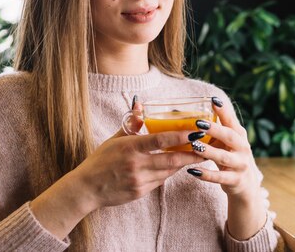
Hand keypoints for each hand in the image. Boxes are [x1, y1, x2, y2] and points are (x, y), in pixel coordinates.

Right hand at [31, 101, 200, 238]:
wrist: (86, 189)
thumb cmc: (101, 160)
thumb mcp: (115, 138)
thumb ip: (132, 122)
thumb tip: (140, 103)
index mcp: (131, 148)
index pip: (161, 140)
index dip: (181, 137)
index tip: (197, 132)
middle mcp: (137, 165)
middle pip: (172, 159)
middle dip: (192, 153)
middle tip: (208, 146)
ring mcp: (139, 180)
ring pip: (169, 171)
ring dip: (184, 163)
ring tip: (199, 154)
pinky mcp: (140, 192)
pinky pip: (161, 180)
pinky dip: (171, 172)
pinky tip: (179, 165)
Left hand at [187, 96, 260, 198]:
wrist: (247, 185)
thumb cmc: (232, 157)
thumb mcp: (228, 143)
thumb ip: (217, 130)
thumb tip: (195, 113)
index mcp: (240, 136)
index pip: (232, 121)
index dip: (223, 111)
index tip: (213, 100)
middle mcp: (243, 148)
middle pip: (230, 136)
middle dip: (215, 130)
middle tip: (198, 123)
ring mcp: (240, 165)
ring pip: (224, 157)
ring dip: (209, 151)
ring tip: (194, 146)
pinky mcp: (235, 180)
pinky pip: (220, 178)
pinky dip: (206, 175)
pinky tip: (192, 171)